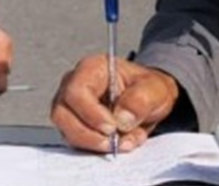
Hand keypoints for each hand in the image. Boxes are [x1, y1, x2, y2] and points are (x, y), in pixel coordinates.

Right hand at [51, 56, 178, 152]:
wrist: (149, 100)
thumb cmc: (147, 88)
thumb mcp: (155, 89)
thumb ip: (141, 100)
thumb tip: (121, 118)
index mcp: (92, 69)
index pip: (77, 91)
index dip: (91, 113)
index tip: (111, 127)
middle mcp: (74, 86)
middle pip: (63, 114)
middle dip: (88, 134)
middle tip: (113, 143)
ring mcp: (71, 108)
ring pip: (66, 131)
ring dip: (93, 144)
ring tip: (121, 143)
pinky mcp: (73, 126)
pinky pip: (76, 142)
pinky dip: (96, 149)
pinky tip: (118, 143)